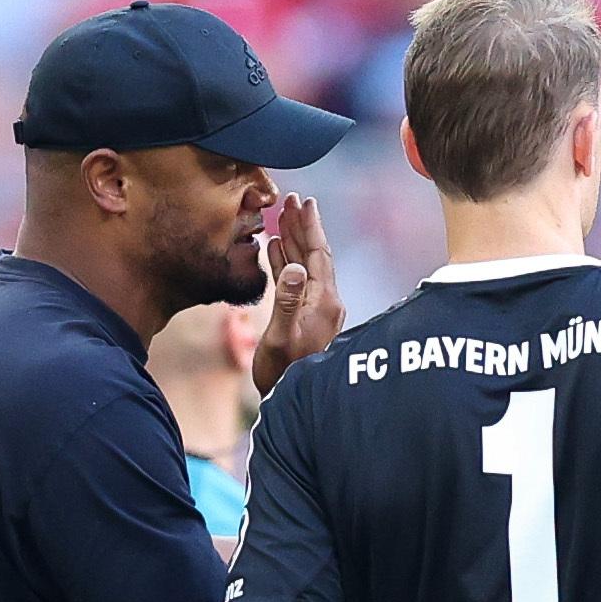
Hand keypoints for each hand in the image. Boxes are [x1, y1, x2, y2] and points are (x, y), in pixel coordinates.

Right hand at [251, 194, 339, 394]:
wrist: (291, 402)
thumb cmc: (282, 374)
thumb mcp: (279, 337)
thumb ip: (286, 301)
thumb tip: (291, 267)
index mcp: (323, 302)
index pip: (318, 254)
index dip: (310, 227)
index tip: (304, 201)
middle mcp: (325, 302)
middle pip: (314, 254)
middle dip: (302, 226)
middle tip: (291, 200)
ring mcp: (317, 310)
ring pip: (305, 266)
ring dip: (293, 241)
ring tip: (282, 216)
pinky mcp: (307, 318)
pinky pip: (297, 281)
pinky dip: (286, 262)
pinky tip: (276, 250)